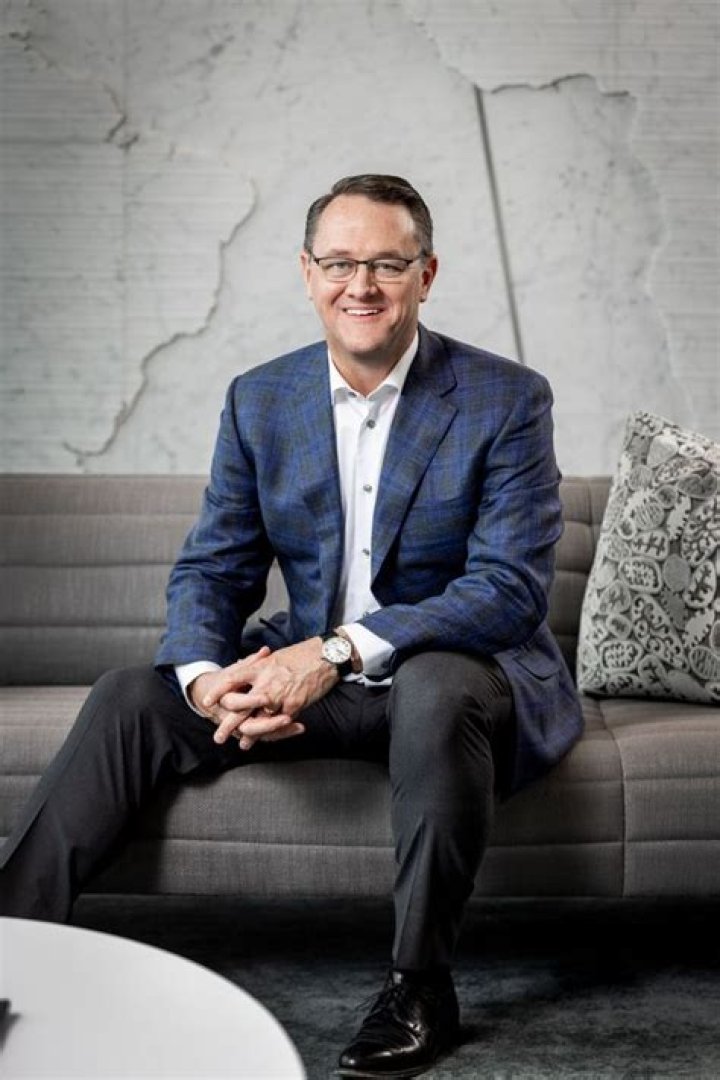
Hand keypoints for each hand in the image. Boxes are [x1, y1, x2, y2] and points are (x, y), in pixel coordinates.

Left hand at [202, 637, 338, 749]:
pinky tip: (268, 740)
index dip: (218, 692)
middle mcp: (266, 682)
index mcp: (260, 668)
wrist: (327, 655)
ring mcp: (279, 696)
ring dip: (250, 735)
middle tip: (219, 737)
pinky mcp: (294, 706)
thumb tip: (247, 668)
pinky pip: (279, 723)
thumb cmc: (302, 654)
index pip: (231, 680)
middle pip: (239, 706)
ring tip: (243, 744)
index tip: (206, 702)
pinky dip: (272, 733)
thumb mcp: (275, 657)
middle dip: (228, 724)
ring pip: (258, 721)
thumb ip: (260, 666)